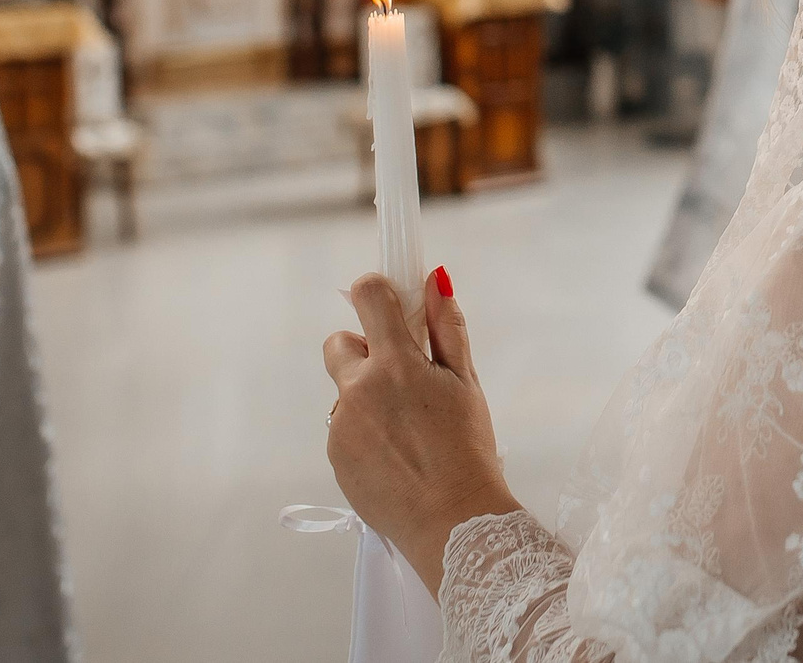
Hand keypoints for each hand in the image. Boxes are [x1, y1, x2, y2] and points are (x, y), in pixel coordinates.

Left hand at [323, 268, 516, 586]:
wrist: (452, 522)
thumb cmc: (468, 449)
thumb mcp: (466, 383)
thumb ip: (447, 328)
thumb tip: (434, 279)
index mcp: (395, 363)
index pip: (368, 297)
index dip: (378, 293)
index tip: (390, 306)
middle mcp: (358, 389)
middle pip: (339, 343)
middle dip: (364, 350)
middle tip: (400, 377)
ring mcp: (341, 425)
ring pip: (344, 390)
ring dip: (366, 396)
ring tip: (405, 430)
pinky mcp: (334, 456)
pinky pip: (343, 428)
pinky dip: (363, 432)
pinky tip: (394, 456)